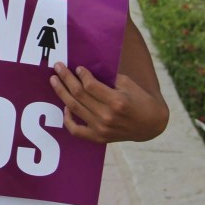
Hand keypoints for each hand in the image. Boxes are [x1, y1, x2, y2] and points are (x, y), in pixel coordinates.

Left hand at [49, 61, 168, 143]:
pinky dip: (67, 119)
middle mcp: (107, 116)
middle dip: (66, 78)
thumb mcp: (128, 84)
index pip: (90, 85)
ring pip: (74, 108)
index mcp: (116, 101)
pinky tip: (65, 107)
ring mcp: (101, 128)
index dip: (81, 74)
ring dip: (61, 92)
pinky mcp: (98, 138)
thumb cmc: (140, 99)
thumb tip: (86, 69)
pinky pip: (76, 130)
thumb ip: (108, 77)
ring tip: (54, 80)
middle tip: (58, 67)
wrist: (151, 124)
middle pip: (79, 94)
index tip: (77, 67)